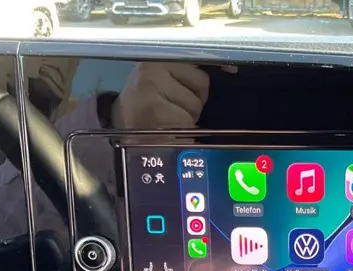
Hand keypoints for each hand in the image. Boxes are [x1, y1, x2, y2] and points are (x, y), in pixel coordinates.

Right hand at [111, 62, 234, 129]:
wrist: (121, 127)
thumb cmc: (149, 105)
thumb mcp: (165, 82)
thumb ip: (192, 73)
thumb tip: (231, 69)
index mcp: (158, 58)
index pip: (198, 56)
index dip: (217, 67)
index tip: (231, 71)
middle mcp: (152, 68)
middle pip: (202, 83)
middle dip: (196, 101)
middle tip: (175, 108)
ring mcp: (151, 88)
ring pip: (196, 105)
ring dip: (189, 118)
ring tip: (169, 119)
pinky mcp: (154, 110)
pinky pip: (186, 122)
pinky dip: (183, 131)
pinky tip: (167, 130)